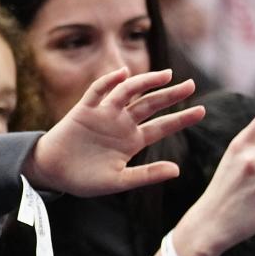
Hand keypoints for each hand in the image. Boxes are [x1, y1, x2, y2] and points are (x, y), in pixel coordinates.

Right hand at [22, 67, 203, 196]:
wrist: (52, 172)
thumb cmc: (84, 179)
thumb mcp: (118, 181)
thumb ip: (146, 175)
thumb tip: (177, 170)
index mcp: (132, 141)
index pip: (162, 127)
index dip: (181, 118)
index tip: (202, 111)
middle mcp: (121, 124)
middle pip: (150, 105)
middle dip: (170, 94)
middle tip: (191, 85)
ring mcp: (103, 115)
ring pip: (128, 93)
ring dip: (145, 82)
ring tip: (165, 75)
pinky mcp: (84, 110)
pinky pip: (97, 92)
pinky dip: (109, 82)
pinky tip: (122, 74)